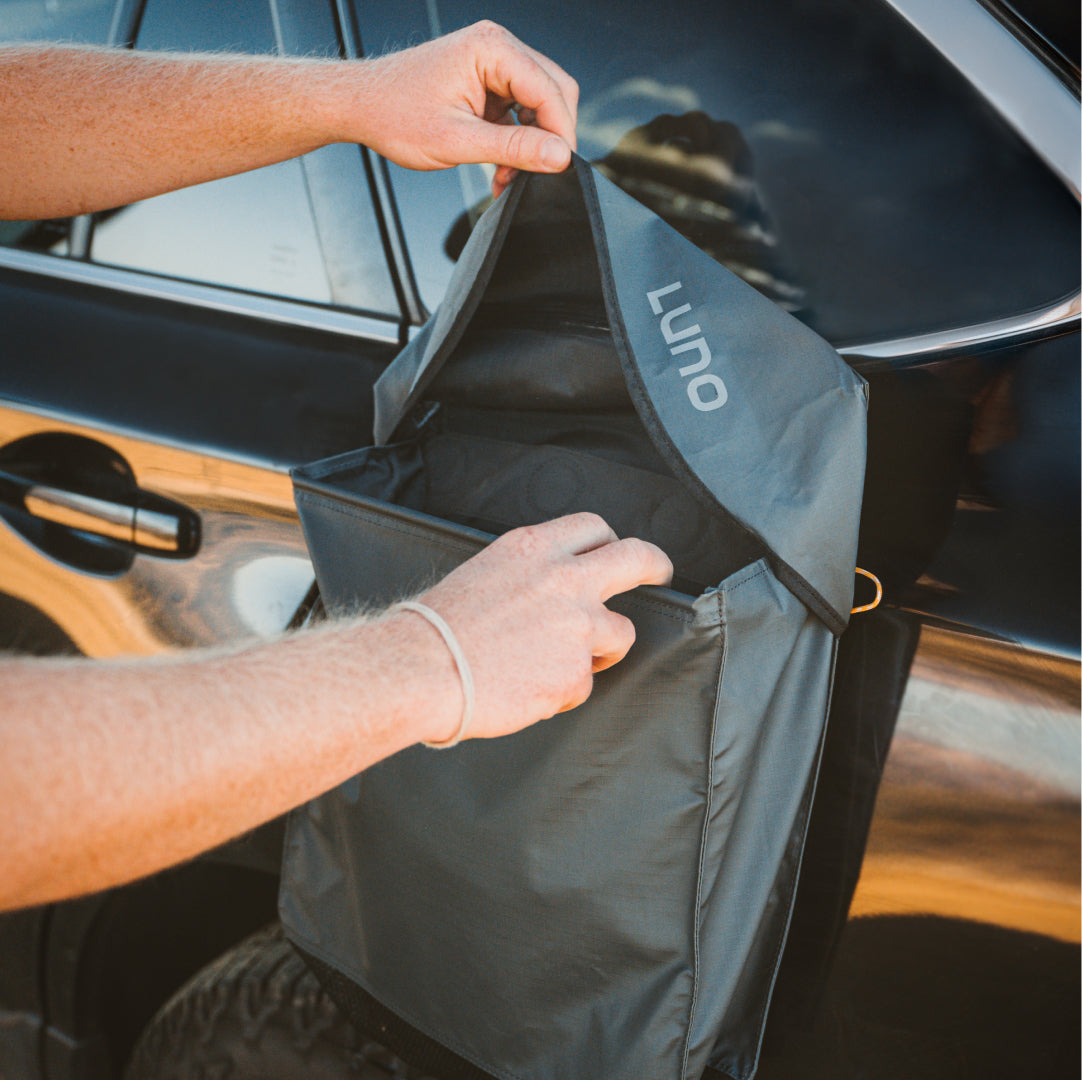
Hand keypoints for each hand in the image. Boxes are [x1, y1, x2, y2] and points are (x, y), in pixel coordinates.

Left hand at [340, 21, 578, 196]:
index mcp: (491, 48)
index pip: (550, 89)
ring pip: (539, 103)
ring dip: (530, 143)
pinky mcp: (487, 80)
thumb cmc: (395, 114)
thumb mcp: (458, 141)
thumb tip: (558, 156)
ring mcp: (492, 62)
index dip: (561, 133)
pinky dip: (515, 140)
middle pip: (553, 91)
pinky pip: (519, 110)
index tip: (559, 169)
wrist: (362, 106)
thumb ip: (513, 149)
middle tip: (534, 175)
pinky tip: (500, 166)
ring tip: (506, 175)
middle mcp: (496, 46)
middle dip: (548, 137)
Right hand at [399, 513, 672, 743]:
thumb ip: (528, 574)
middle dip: (655, 565)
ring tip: (562, 663)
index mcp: (533, 549)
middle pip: (636, 559)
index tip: (621, 553)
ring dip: (602, 648)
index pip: (593, 528)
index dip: (611, 542)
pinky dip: (564, 690)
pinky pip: (585, 683)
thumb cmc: (436, 627)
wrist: (419, 669)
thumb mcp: (484, 572)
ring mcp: (576, 627)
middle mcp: (564, 580)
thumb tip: (551, 589)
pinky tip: (530, 689)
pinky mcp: (575, 673)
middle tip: (659, 575)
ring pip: (621, 633)